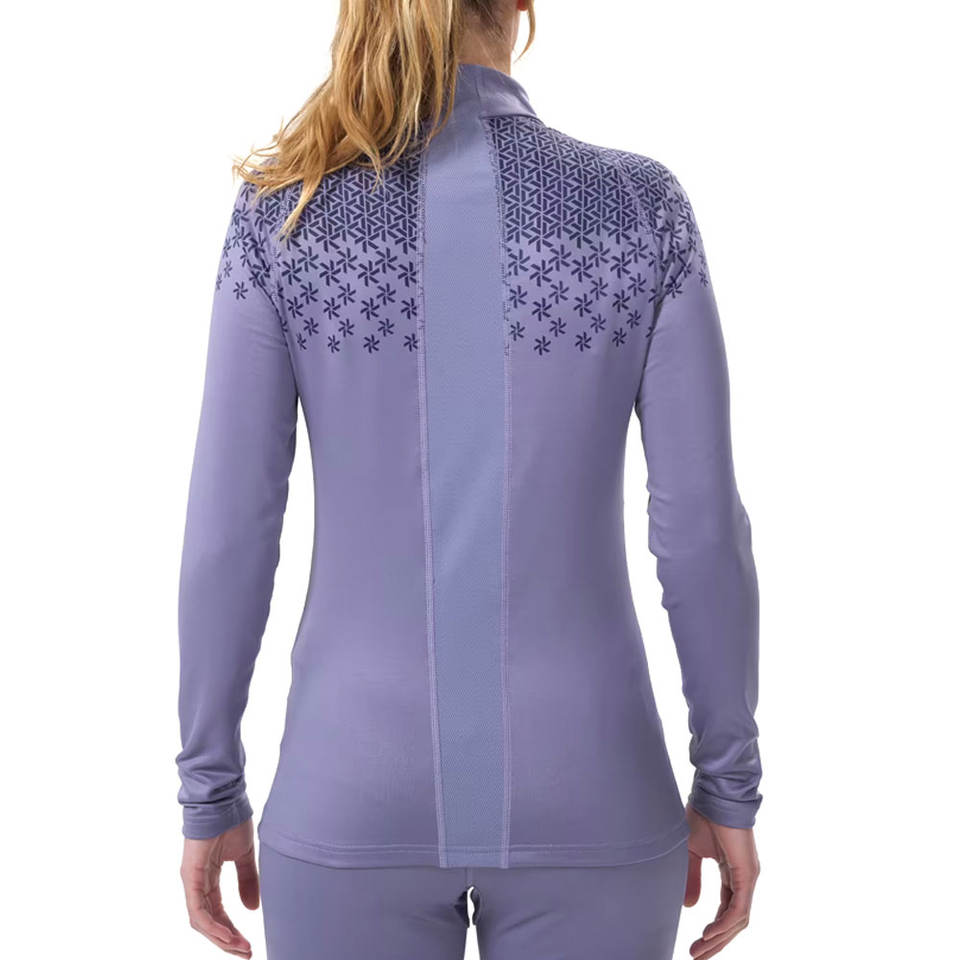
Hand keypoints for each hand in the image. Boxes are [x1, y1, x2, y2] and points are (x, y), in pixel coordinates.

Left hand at [180, 818, 259, 956]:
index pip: (217, 913)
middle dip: (227, 941)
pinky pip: (198, 910)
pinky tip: (226, 935)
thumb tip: (252, 908)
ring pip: (202, 921)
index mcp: (209, 878)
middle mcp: (197, 883)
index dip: (232, 930)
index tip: (247, 944)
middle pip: (208, 922)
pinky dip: (212, 925)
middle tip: (246, 953)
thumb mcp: (244, 856)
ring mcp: (192, 881)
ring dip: (221, 938)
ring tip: (240, 948)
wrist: (225, 800)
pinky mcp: (191, 876)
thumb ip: (247, 881)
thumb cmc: (232, 821)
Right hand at [683, 803, 759, 958]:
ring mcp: (748, 877)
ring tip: (699, 951)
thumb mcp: (691, 852)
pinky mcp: (747, 873)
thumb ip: (692, 879)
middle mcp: (744, 879)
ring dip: (719, 938)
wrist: (713, 793)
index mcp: (732, 872)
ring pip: (737, 920)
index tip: (695, 944)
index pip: (726, 910)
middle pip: (733, 921)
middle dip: (716, 942)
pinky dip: (724, 924)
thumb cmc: (703, 815)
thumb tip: (690, 907)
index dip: (712, 929)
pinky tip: (710, 934)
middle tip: (697, 957)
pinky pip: (738, 908)